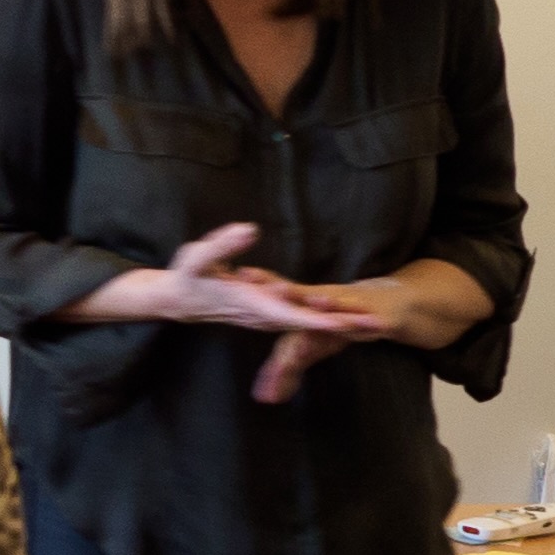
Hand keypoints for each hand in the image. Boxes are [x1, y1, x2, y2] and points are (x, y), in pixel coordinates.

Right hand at [80, 222, 382, 345]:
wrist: (174, 300)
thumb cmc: (185, 277)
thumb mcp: (197, 256)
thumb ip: (223, 244)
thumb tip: (251, 228)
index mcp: (252, 303)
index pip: (294, 314)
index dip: (322, 319)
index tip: (347, 322)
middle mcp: (263, 315)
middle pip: (309, 324)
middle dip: (343, 325)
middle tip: (380, 325)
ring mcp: (265, 318)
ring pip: (307, 325)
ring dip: (336, 326)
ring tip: (371, 324)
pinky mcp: (265, 314)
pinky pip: (298, 322)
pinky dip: (321, 323)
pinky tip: (340, 319)